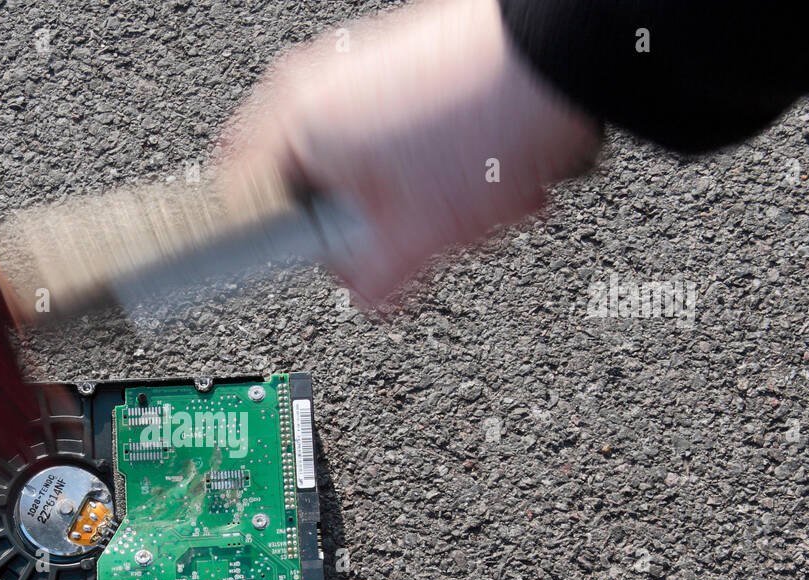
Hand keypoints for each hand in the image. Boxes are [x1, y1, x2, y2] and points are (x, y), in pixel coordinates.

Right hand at [223, 0, 601, 304]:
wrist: (568, 55)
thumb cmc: (489, 126)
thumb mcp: (416, 240)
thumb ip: (369, 285)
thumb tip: (362, 296)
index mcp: (293, 125)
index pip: (240, 207)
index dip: (277, 252)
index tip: (312, 269)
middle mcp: (317, 85)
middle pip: (318, 192)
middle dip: (374, 227)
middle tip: (413, 238)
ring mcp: (363, 64)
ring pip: (370, 167)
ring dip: (419, 200)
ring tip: (472, 202)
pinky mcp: (409, 59)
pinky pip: (406, 136)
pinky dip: (441, 164)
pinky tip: (485, 174)